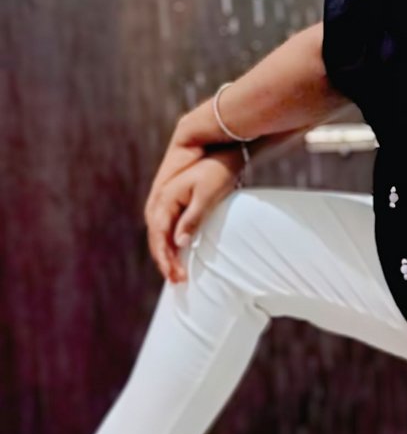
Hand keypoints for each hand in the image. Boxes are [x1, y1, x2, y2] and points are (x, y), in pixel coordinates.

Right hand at [145, 149, 243, 283]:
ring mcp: (166, 203)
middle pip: (156, 238)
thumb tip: (180, 244)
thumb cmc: (218, 173)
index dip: (165, 257)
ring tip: (176, 276)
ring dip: (167, 256)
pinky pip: (168, 231)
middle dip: (164, 261)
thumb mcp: (208, 196)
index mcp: (166, 199)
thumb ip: (193, 219)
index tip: (175, 275)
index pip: (159, 234)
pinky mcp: (176, 206)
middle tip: (177, 281)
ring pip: (161, 236)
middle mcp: (161, 201)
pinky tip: (180, 259)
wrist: (223, 152)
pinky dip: (172, 247)